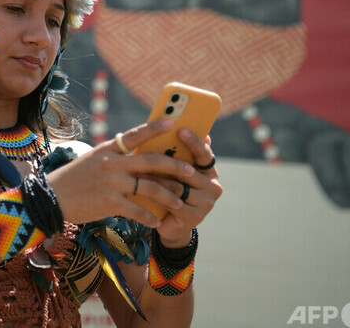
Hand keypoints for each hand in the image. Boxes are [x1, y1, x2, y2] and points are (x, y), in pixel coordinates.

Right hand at [47, 120, 217, 229]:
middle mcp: (112, 163)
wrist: (51, 197)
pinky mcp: (110, 203)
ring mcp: (112, 183)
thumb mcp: (93, 160)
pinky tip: (158, 223)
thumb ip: (115, 158)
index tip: (172, 123)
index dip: (155, 128)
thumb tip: (139, 157)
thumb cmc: (74, 179)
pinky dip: (150, 217)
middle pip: (151, 161)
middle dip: (174, 166)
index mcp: (108, 150)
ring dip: (168, 196)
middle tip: (190, 171)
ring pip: (150, 188)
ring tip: (179, 202)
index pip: (135, 135)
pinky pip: (138, 210)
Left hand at [149, 129, 221, 246]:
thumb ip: (176, 154)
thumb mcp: (174, 171)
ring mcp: (206, 203)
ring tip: (137, 173)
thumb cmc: (170, 189)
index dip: (194, 142)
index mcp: (210, 171)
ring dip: (155, 180)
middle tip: (147, 153)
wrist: (171, 223)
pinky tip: (141, 192)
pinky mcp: (195, 217)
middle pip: (188, 171)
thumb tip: (172, 125)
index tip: (180, 130)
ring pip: (177, 187)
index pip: (205, 153)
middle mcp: (213, 186)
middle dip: (166, 163)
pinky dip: (155, 196)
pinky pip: (172, 203)